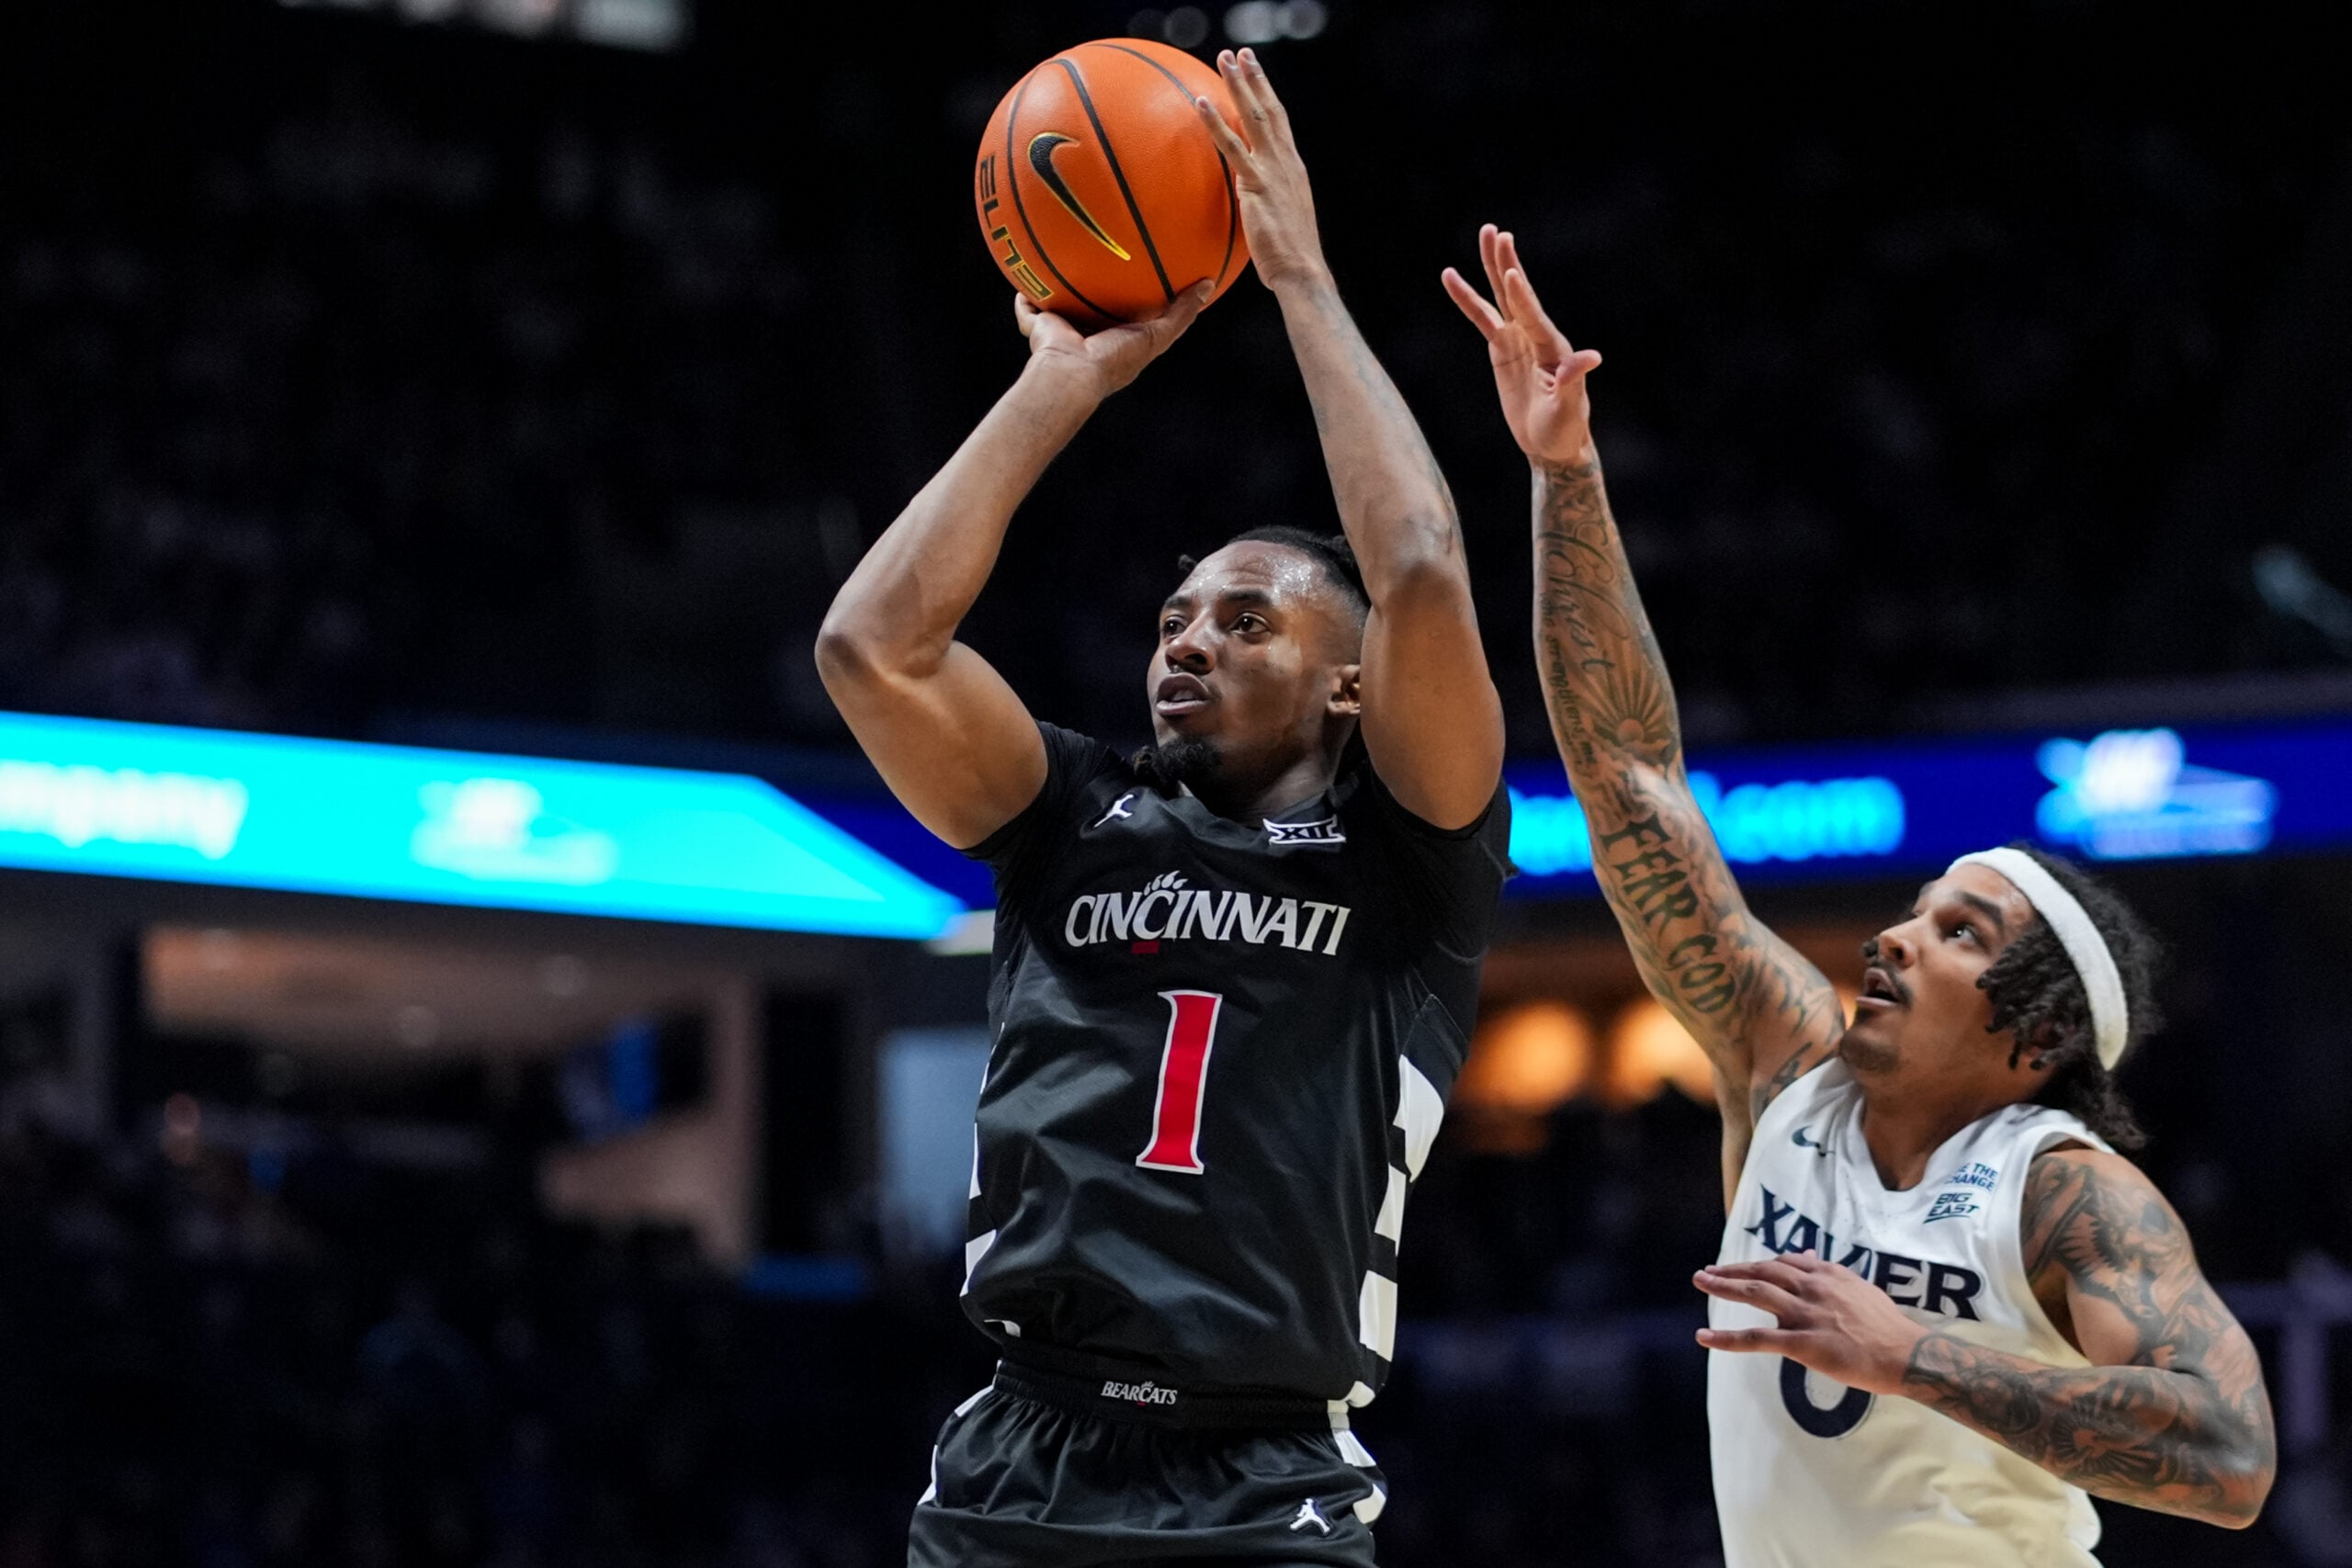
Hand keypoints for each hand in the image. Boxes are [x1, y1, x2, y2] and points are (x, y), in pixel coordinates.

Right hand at [1016, 282, 1210, 399]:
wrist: (1071, 374)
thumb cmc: (1116, 359)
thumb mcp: (1157, 335)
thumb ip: (1181, 313)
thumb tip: (1208, 284)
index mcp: (1116, 341)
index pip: (1128, 315)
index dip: (1135, 296)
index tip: (1142, 275)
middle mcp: (1088, 337)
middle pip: (1093, 308)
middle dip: (1095, 290)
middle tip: (1100, 263)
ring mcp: (1062, 333)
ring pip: (1060, 306)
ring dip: (1058, 289)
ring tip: (1058, 262)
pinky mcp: (1038, 328)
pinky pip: (1028, 308)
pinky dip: (1024, 297)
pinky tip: (1021, 275)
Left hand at [1192, 47, 1327, 289]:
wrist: (1301, 270)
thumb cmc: (1289, 256)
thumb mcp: (1280, 220)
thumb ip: (1265, 202)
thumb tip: (1250, 203)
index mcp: (1293, 168)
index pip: (1281, 123)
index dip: (1269, 95)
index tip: (1257, 72)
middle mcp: (1286, 162)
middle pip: (1271, 110)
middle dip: (1256, 78)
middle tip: (1241, 53)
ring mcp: (1273, 171)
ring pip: (1255, 117)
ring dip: (1239, 85)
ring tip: (1225, 59)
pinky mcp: (1256, 185)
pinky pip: (1232, 148)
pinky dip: (1216, 123)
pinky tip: (1201, 103)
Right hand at [1441, 225, 1602, 465]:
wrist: (1552, 443)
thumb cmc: (1565, 428)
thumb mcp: (1570, 408)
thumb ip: (1574, 380)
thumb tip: (1591, 358)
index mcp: (1553, 347)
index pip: (1532, 316)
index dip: (1521, 296)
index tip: (1510, 272)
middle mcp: (1536, 336)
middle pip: (1516, 293)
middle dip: (1505, 262)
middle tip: (1495, 232)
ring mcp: (1518, 340)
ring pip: (1498, 298)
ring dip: (1491, 268)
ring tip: (1485, 234)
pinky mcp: (1502, 349)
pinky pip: (1482, 319)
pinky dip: (1468, 300)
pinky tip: (1453, 280)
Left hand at [1693, 1252, 1928, 1397]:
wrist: (1905, 1354)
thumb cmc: (1887, 1327)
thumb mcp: (1860, 1288)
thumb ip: (1831, 1274)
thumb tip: (1809, 1255)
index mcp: (1828, 1274)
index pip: (1784, 1262)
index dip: (1758, 1265)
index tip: (1741, 1268)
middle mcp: (1813, 1287)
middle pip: (1763, 1271)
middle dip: (1732, 1269)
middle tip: (1707, 1272)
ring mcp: (1806, 1314)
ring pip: (1755, 1294)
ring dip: (1723, 1286)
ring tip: (1701, 1282)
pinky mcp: (1803, 1342)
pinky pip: (1757, 1338)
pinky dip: (1727, 1337)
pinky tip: (1705, 1337)